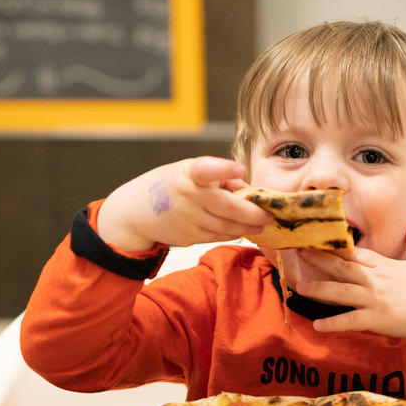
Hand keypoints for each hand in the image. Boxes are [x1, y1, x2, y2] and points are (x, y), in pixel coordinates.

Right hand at [97, 156, 272, 250]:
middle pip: (229, 208)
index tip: (238, 168)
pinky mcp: (190, 237)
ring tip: (262, 223)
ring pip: (227, 227)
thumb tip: (247, 190)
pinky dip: (234, 233)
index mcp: (188, 174)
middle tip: (269, 215)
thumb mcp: (189, 170)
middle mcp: (189, 197)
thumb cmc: (169, 185)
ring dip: (248, 226)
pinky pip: (218, 236)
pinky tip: (243, 229)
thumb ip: (219, 177)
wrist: (135, 213)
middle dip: (254, 214)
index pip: (205, 169)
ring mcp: (189, 220)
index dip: (222, 169)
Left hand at [295, 224, 405, 339]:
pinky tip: (316, 326)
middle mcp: (376, 279)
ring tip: (300, 287)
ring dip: (319, 289)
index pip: (355, 253)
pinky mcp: (378, 319)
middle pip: (342, 267)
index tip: (318, 240)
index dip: (335, 247)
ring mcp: (375, 299)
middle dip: (319, 260)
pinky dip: (332, 324)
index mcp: (385, 266)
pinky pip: (350, 321)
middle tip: (299, 252)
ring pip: (341, 291)